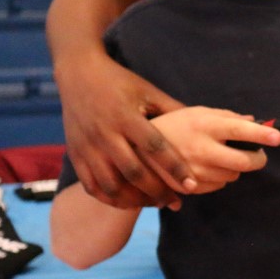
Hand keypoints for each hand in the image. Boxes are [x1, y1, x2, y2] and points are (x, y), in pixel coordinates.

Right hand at [56, 52, 192, 209]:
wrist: (78, 75)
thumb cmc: (120, 82)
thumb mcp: (148, 91)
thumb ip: (173, 109)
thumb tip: (204, 125)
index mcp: (127, 117)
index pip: (155, 147)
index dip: (174, 168)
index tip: (192, 185)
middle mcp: (105, 134)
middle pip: (133, 172)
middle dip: (157, 191)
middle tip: (176, 202)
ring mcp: (88, 147)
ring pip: (111, 185)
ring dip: (134, 200)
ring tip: (155, 203)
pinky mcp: (75, 154)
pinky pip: (91, 186)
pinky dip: (110, 198)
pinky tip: (128, 202)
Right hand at [151, 107, 279, 193]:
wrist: (138, 150)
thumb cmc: (174, 126)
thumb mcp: (198, 113)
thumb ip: (227, 117)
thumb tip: (255, 122)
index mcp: (206, 125)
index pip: (240, 130)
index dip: (261, 134)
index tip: (278, 137)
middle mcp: (202, 149)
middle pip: (244, 162)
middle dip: (258, 159)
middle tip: (258, 154)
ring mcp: (195, 170)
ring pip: (233, 175)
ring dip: (235, 167)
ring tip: (219, 156)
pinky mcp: (189, 187)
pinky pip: (219, 185)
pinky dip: (219, 177)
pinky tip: (206, 167)